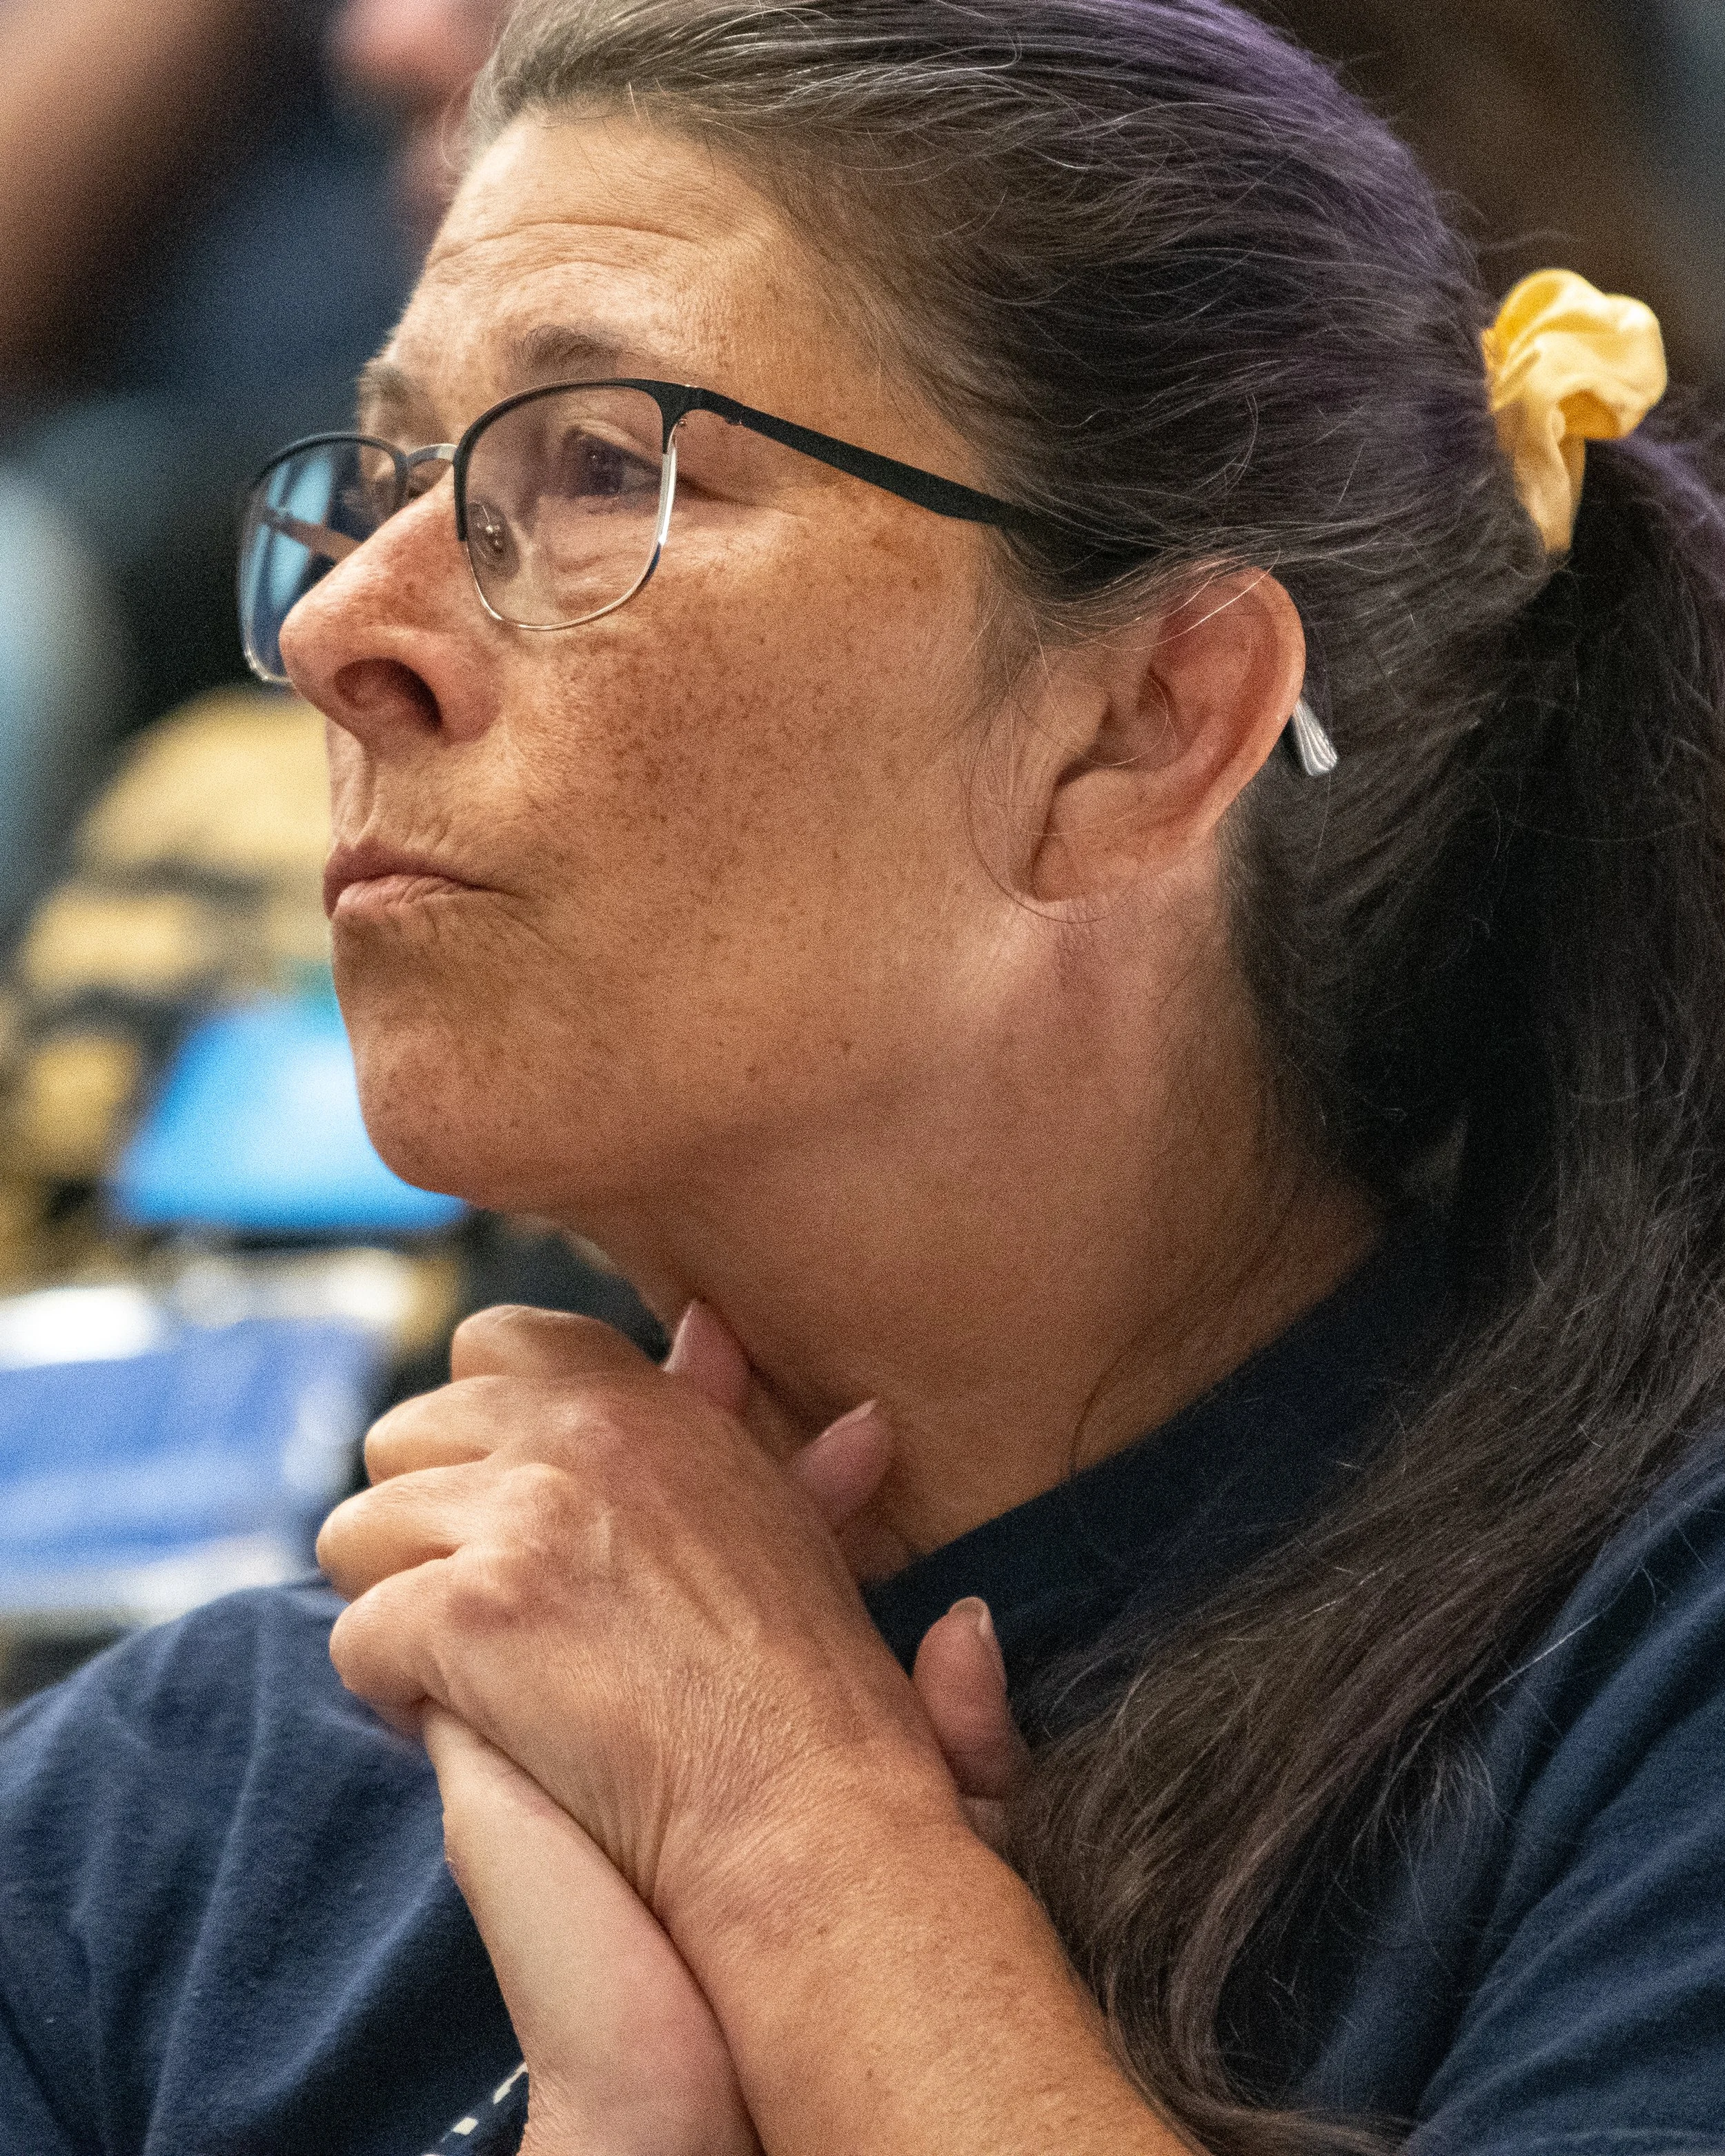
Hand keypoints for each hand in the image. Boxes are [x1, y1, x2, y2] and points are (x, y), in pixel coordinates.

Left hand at [392, 1308, 1023, 2155]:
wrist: (806, 1815)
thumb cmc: (806, 1687)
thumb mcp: (775, 1510)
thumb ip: (722, 1412)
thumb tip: (701, 1327)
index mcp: (645, 1403)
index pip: (496, 1343)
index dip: (477, 1437)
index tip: (512, 1520)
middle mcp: (579, 1432)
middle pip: (399, 1437)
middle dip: (422, 1532)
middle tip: (494, 1621)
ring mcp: (523, 1517)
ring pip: (353, 1537)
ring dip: (399, 1615)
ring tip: (482, 1683)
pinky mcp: (473, 1613)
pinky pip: (356, 1640)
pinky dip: (394, 1701)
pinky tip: (472, 1734)